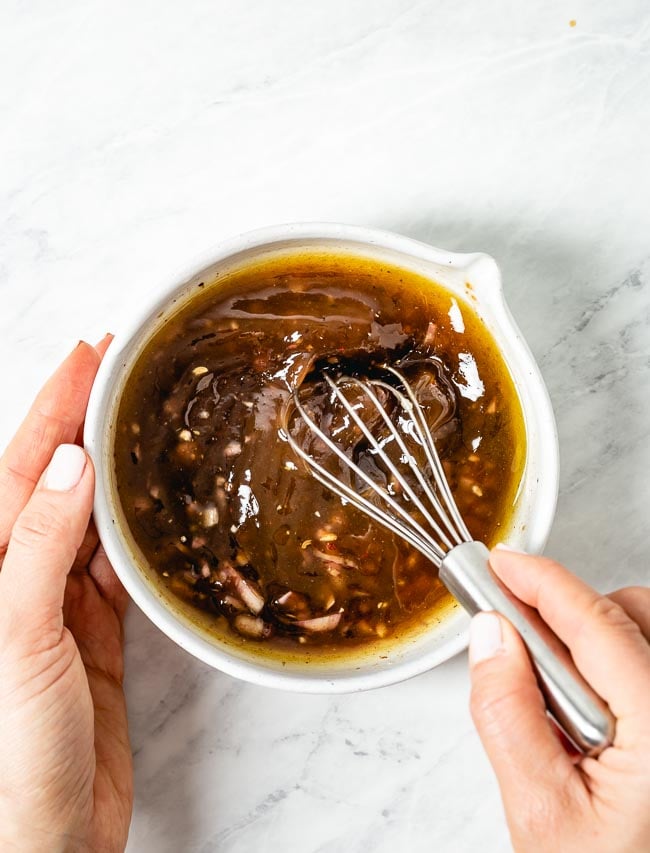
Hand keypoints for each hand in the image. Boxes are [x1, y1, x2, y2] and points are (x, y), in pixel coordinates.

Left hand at [0, 339, 131, 851]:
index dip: (53, 407)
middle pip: (55, 483)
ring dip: (113, 474)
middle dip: (82, 424)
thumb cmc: (5, 755)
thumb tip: (68, 464)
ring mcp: (55, 607)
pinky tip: (150, 513)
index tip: (88, 356)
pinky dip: (134, 536)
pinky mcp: (92, 638)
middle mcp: (17, 579)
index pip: (20, 467)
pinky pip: (117, 570)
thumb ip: (38, 547)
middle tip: (118, 373)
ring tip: (140, 426)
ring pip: (89, 522)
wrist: (42, 843)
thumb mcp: (15, 636)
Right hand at [469, 547, 649, 852]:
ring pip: (640, 633)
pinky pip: (643, 665)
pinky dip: (609, 666)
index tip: (501, 562)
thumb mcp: (540, 811)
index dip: (541, 582)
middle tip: (514, 641)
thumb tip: (490, 636)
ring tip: (557, 705)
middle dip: (566, 614)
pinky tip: (585, 715)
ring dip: (588, 642)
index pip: (596, 624)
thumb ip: (507, 715)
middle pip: (628, 615)